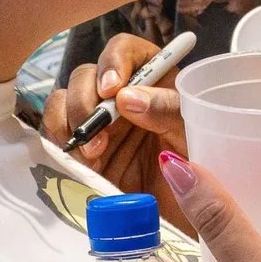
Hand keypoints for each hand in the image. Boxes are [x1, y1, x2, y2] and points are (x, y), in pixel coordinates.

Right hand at [43, 33, 191, 228]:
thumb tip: (126, 97)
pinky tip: (82, 166)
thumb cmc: (203, 162)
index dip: (112, 63)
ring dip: (69, 125)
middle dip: (84, 103)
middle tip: (98, 137)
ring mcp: (98, 123)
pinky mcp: (83, 151)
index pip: (123, 51)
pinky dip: (60, 147)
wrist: (194, 210)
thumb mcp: (194, 133)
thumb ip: (166, 110)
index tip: (111, 90)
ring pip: (63, 103)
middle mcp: (120, 95)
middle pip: (85, 76)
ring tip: (90, 156)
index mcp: (152, 78)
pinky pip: (57, 137)